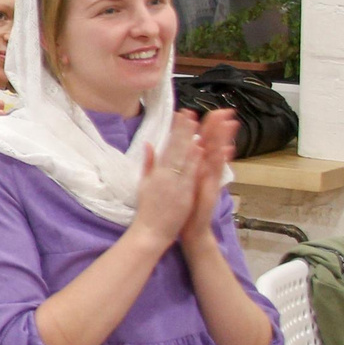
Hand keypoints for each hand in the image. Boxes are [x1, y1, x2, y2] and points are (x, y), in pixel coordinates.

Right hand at [128, 112, 204, 247]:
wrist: (150, 231)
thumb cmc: (147, 210)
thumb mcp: (143, 184)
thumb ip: (148, 164)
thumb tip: (149, 145)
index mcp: (156, 172)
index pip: (167, 146)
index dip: (175, 131)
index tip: (180, 116)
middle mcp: (165, 175)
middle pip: (176, 148)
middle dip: (183, 130)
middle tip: (190, 113)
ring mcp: (175, 183)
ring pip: (184, 157)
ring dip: (191, 139)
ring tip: (197, 124)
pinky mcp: (183, 193)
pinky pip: (190, 173)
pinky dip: (194, 160)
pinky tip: (199, 147)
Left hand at [177, 110, 238, 249]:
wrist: (191, 227)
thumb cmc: (186, 204)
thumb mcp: (185, 180)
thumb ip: (188, 162)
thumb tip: (192, 145)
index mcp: (197, 165)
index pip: (202, 140)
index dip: (206, 125)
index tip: (208, 110)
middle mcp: (207, 170)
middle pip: (214, 143)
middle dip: (220, 126)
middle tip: (227, 110)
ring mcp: (211, 178)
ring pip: (218, 154)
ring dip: (225, 139)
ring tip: (231, 123)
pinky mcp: (212, 188)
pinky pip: (217, 173)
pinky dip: (220, 161)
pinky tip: (225, 150)